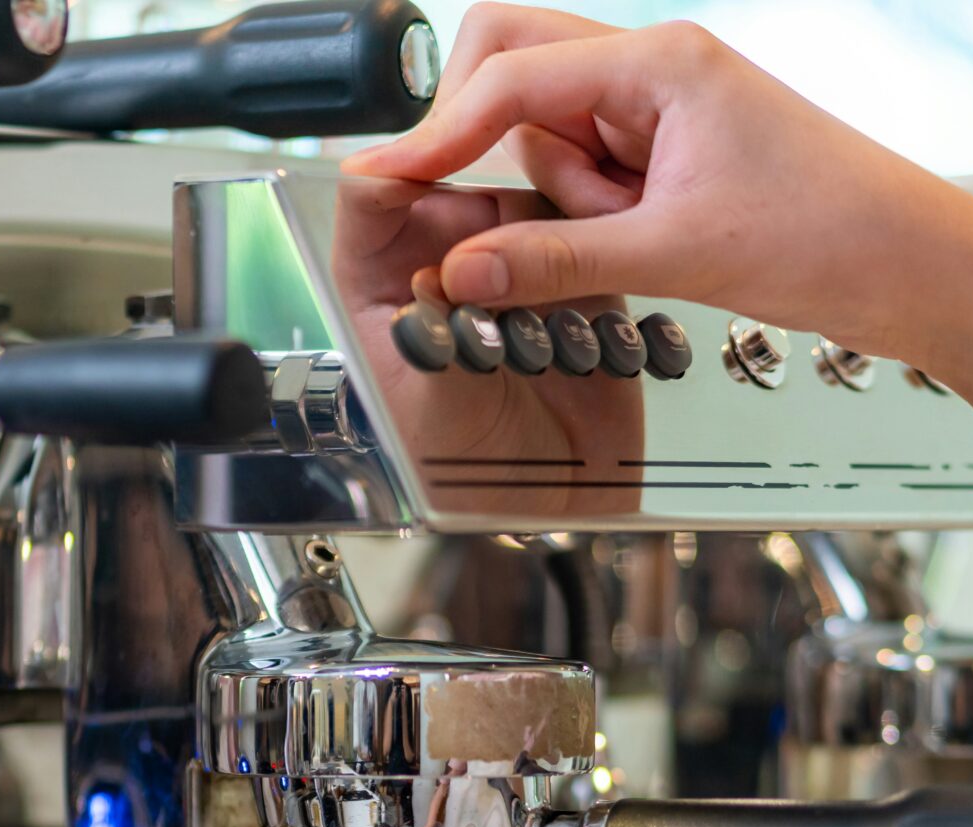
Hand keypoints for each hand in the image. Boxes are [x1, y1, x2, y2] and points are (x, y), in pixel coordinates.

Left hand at [329, 176, 642, 510]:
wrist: (549, 513)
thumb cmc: (466, 474)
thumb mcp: (433, 416)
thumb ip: (434, 345)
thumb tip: (437, 278)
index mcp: (381, 284)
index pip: (373, 196)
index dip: (398, 170)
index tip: (430, 167)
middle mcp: (446, 264)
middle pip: (465, 190)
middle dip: (494, 226)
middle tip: (515, 272)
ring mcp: (511, 267)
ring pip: (534, 209)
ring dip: (551, 248)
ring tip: (558, 323)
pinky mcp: (573, 278)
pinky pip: (590, 237)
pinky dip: (598, 257)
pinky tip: (597, 315)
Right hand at [343, 4, 972, 365]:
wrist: (917, 270)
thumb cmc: (834, 234)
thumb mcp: (675, 254)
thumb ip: (554, 260)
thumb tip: (462, 268)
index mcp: (659, 61)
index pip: (510, 79)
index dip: (437, 133)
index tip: (386, 178)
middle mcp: (656, 70)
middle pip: (515, 70)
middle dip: (492, 141)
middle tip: (497, 208)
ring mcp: (663, 112)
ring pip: (550, 137)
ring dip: (564, 201)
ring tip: (637, 242)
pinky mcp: (673, 158)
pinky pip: (590, 178)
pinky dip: (592, 219)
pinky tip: (643, 248)